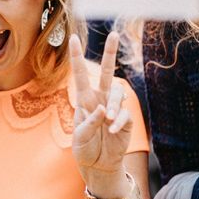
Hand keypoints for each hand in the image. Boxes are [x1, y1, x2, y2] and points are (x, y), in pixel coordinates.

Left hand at [69, 32, 132, 198]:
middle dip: (110, 53)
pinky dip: (118, 122)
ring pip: (118, 93)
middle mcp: (100, 99)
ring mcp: (113, 108)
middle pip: (107, 72)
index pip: (80, 74)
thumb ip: (90, 122)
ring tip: (108, 121)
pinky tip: (113, 131)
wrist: (98, 165)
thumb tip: (103, 109)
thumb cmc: (85, 148)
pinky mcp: (125, 119)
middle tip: (114, 34)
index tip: (73, 38)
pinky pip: (124, 114)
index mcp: (84, 100)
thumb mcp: (80, 137)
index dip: (77, 57)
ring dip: (114, 106)